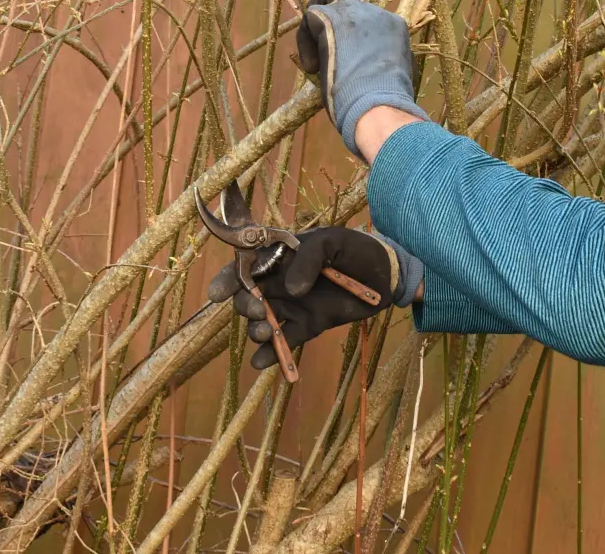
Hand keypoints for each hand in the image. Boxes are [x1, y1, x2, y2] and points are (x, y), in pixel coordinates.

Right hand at [205, 226, 423, 368]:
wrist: (386, 275)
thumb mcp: (332, 242)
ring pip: (261, 323)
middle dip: (245, 306)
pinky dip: (270, 355)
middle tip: (259, 309)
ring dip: (257, 330)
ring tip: (268, 332)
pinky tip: (261, 363)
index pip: (244, 266)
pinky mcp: (306, 326)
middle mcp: (278, 282)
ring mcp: (291, 306)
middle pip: (246, 298)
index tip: (218, 294)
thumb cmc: (356, 250)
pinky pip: (283, 342)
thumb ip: (309, 258)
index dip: (226, 279)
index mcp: (278, 257)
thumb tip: (291, 290)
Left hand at [296, 0, 427, 157]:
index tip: (350, 62)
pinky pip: (310, 17)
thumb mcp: (397, 77)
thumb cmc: (388, 102)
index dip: (355, 38)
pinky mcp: (331, 18)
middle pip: (349, 1)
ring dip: (317, 20)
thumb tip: (376, 69)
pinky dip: (305, 41)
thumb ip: (386, 64)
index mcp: (394, 28)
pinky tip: (312, 66)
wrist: (377, 105)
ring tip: (313, 49)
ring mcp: (354, 12)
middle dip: (335, 19)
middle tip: (324, 40)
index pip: (370, 21)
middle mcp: (377, 14)